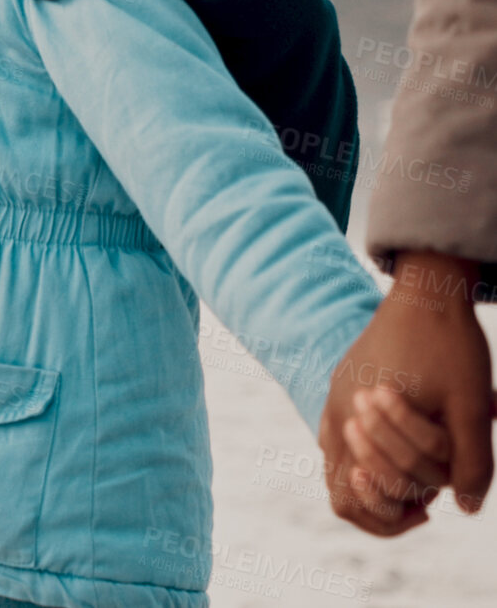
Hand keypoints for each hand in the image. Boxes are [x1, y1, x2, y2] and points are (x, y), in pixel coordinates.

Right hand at [318, 251, 493, 535]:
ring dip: (375, 480)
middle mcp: (337, 413)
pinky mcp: (339, 386)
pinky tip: (396, 449)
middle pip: (341, 490)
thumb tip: (463, 507)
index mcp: (360, 421)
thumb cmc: (450, 346)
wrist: (426, 290)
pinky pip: (336, 438)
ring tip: (414, 479)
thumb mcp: (471, 407)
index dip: (393, 515)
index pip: (356, 496)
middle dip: (386, 500)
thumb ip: (471, 461)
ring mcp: (334, 399)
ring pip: (336, 466)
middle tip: (424, 502)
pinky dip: (364, 457)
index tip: (428, 510)